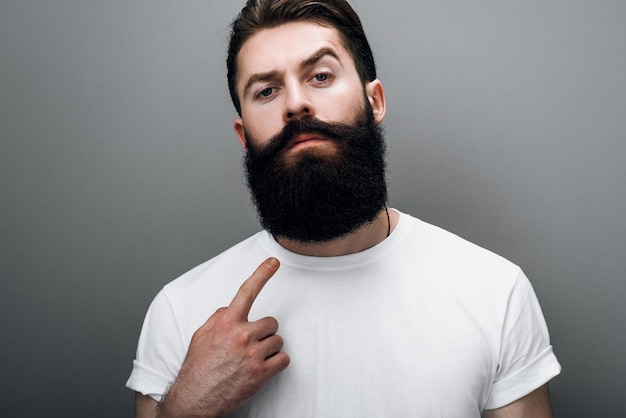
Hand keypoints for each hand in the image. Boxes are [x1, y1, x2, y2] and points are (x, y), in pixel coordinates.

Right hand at [157, 258, 289, 417]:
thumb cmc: (197, 368)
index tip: (274, 262)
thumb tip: (232, 309)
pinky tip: (262, 369)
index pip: (246, 292)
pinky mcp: (262, 373)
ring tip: (252, 359)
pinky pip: (284, 359)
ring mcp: (253, 354)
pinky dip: (277, 364)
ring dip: (270, 349)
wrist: (195, 399)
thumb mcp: (200, 336)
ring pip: (278, 341)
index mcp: (225, 323)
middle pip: (271, 322)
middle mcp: (241, 335)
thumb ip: (219, 318)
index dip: (262, 274)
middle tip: (252, 344)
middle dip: (265, 332)